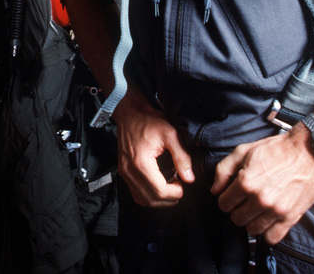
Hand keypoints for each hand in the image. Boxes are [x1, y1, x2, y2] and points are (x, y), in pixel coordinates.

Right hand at [114, 90, 194, 206]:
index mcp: (141, 162)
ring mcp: (124, 172)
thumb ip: (182, 157)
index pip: (159, 191)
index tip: (183, 186)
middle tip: (178, 189)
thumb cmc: (149, 120)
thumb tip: (189, 178)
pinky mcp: (123, 171)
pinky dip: (148, 195)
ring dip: (158, 200)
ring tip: (170, 189)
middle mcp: (130, 170)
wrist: (130, 112)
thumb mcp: (171, 134)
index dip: (175, 193)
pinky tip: (159, 187)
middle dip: (168, 199)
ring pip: (141, 199)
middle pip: (150, 199)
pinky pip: (135, 192)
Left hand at [210, 131, 313, 243]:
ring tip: (256, 210)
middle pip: (236, 219)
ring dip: (251, 221)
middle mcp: (259, 199)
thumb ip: (224, 170)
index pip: (224, 204)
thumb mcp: (244, 151)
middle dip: (237, 210)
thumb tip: (215, 190)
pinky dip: (268, 232)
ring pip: (252, 230)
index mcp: (246, 182)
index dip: (226, 199)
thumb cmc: (276, 149)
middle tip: (245, 201)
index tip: (232, 195)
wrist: (308, 152)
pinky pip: (272, 238)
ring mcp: (275, 210)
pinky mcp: (291, 217)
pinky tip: (268, 220)